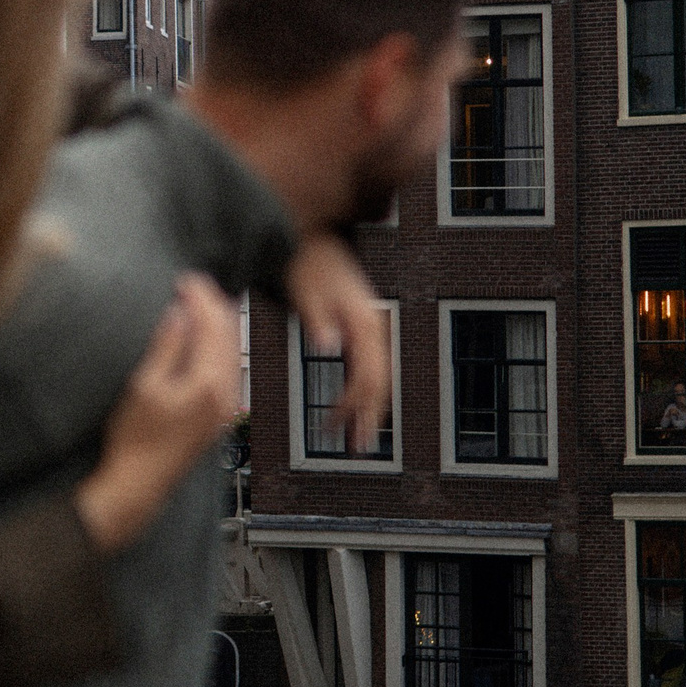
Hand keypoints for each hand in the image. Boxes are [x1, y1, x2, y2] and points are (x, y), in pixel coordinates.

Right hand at [75, 273, 243, 552]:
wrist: (138, 483)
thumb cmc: (135, 439)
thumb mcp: (144, 385)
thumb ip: (166, 346)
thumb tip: (179, 314)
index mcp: (209, 384)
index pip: (214, 325)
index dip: (201, 297)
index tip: (185, 280)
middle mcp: (226, 394)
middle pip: (229, 335)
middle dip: (212, 305)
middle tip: (191, 285)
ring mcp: (225, 407)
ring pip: (232, 351)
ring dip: (216, 324)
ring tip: (194, 305)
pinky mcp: (218, 415)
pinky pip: (227, 368)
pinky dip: (217, 345)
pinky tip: (201, 338)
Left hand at [284, 233, 390, 453]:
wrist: (311, 239)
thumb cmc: (305, 263)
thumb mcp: (305, 290)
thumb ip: (318, 319)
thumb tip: (329, 345)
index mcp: (364, 321)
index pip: (368, 375)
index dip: (357, 406)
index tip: (341, 428)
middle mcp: (375, 325)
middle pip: (380, 380)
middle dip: (369, 416)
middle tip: (357, 447)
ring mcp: (371, 325)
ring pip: (378, 375)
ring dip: (367, 406)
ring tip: (354, 436)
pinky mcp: (361, 325)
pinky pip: (369, 364)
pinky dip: (363, 388)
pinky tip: (351, 404)